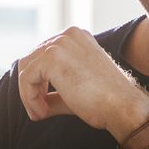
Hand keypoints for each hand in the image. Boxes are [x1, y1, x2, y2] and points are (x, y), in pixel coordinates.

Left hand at [14, 27, 148, 138]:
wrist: (122, 107)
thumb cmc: (106, 102)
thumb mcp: (75, 90)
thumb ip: (53, 90)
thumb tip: (32, 99)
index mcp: (76, 38)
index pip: (43, 55)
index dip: (39, 81)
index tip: (44, 104)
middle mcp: (68, 35)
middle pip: (31, 59)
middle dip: (31, 88)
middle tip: (40, 111)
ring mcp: (60, 43)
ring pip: (26, 68)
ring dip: (29, 94)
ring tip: (41, 114)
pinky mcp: (52, 57)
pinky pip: (26, 78)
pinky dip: (29, 98)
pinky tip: (43, 113)